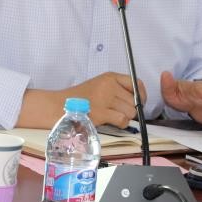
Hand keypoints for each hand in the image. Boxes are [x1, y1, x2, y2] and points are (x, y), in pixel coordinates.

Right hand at [18, 72, 145, 128]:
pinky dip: (121, 124)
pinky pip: (122, 120)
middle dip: (131, 110)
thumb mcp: (99, 86)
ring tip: (113, 117)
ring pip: (130, 111)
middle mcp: (109, 85)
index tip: (139, 103)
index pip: (136, 83)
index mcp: (110, 77)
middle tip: (119, 113)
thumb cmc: (79, 98)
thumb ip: (117, 90)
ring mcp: (105, 98)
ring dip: (125, 118)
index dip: (141, 95)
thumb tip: (137, 102)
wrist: (59, 105)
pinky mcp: (101, 112)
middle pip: (134, 101)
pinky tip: (111, 122)